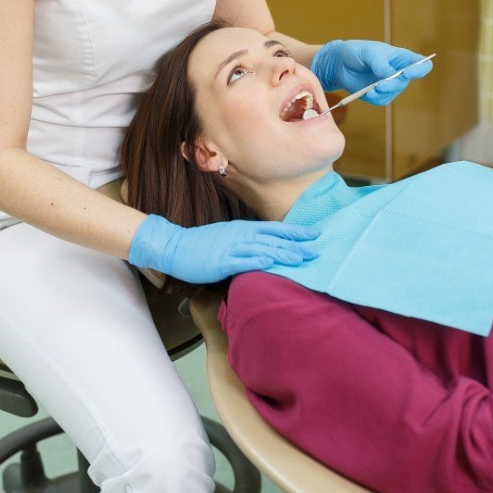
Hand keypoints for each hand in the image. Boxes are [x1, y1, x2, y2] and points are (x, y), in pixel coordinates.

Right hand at [128, 215, 319, 283]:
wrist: (175, 247)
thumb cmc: (202, 244)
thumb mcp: (228, 237)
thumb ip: (246, 242)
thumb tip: (265, 249)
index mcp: (243, 229)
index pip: (275, 229)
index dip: (296, 232)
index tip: (314, 235)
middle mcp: (241, 235)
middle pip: (274, 239)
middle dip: (297, 244)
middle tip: (317, 249)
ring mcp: (231, 248)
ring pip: (263, 249)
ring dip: (283, 254)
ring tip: (302, 258)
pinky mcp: (222, 261)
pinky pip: (243, 261)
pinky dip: (258, 262)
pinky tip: (271, 264)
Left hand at [311, 39, 432, 104]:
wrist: (339, 64)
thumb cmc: (356, 52)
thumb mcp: (368, 53)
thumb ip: (380, 64)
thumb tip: (390, 76)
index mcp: (402, 58)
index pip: (422, 65)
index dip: (419, 70)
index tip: (407, 72)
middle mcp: (399, 72)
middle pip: (405, 82)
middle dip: (393, 84)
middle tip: (380, 84)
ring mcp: (390, 85)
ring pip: (394, 93)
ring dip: (383, 92)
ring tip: (370, 89)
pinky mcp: (379, 95)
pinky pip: (382, 100)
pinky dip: (375, 97)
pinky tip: (367, 92)